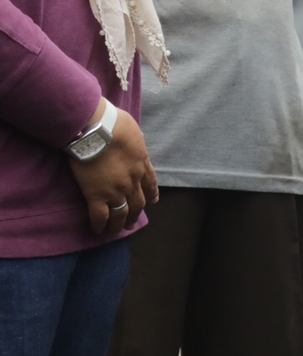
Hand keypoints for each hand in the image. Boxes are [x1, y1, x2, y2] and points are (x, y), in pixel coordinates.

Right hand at [67, 103, 158, 234]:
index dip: (152, 194)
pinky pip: (100, 216)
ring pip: (121, 213)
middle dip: (135, 213)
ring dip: (121, 223)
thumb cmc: (115, 124)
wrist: (98, 131)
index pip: (150, 183)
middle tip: (132, 222)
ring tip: (118, 231)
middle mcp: (132, 181)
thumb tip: (132, 139)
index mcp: (142, 165)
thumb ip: (135, 141)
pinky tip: (98, 230)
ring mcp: (116, 191)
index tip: (152, 201)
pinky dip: (100, 225)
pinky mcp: (96, 196)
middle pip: (137, 202)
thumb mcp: (134, 132)